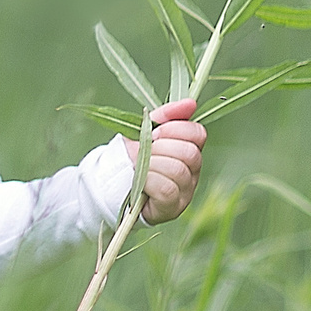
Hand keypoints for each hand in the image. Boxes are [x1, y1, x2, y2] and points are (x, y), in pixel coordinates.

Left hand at [123, 98, 206, 224]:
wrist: (112, 184)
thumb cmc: (132, 156)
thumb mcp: (144, 132)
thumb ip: (165, 116)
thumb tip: (190, 103)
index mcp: (189, 149)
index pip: (198, 134)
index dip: (176, 129)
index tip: (155, 132)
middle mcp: (193, 171)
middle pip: (190, 153)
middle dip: (161, 148)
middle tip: (145, 151)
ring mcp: (186, 191)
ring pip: (178, 171)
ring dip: (152, 164)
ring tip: (140, 167)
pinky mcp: (173, 208)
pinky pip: (167, 189)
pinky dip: (150, 181)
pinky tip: (141, 182)